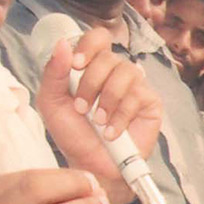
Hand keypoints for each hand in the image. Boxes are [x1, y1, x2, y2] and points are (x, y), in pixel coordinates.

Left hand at [36, 29, 162, 203]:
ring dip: (106, 99)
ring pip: (125, 73)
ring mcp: (135, 86)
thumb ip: (53, 73)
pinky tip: (112, 132)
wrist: (91, 165)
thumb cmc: (74, 135)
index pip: (99, 38)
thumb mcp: (52, 103)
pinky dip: (120, 116)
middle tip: (81, 108)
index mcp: (93, 67)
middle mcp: (116, 73)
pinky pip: (137, 96)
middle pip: (109, 57)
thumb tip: (62, 43)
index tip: (76, 65)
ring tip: (98, 122)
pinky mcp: (150, 103)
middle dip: (90, 83)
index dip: (89, 45)